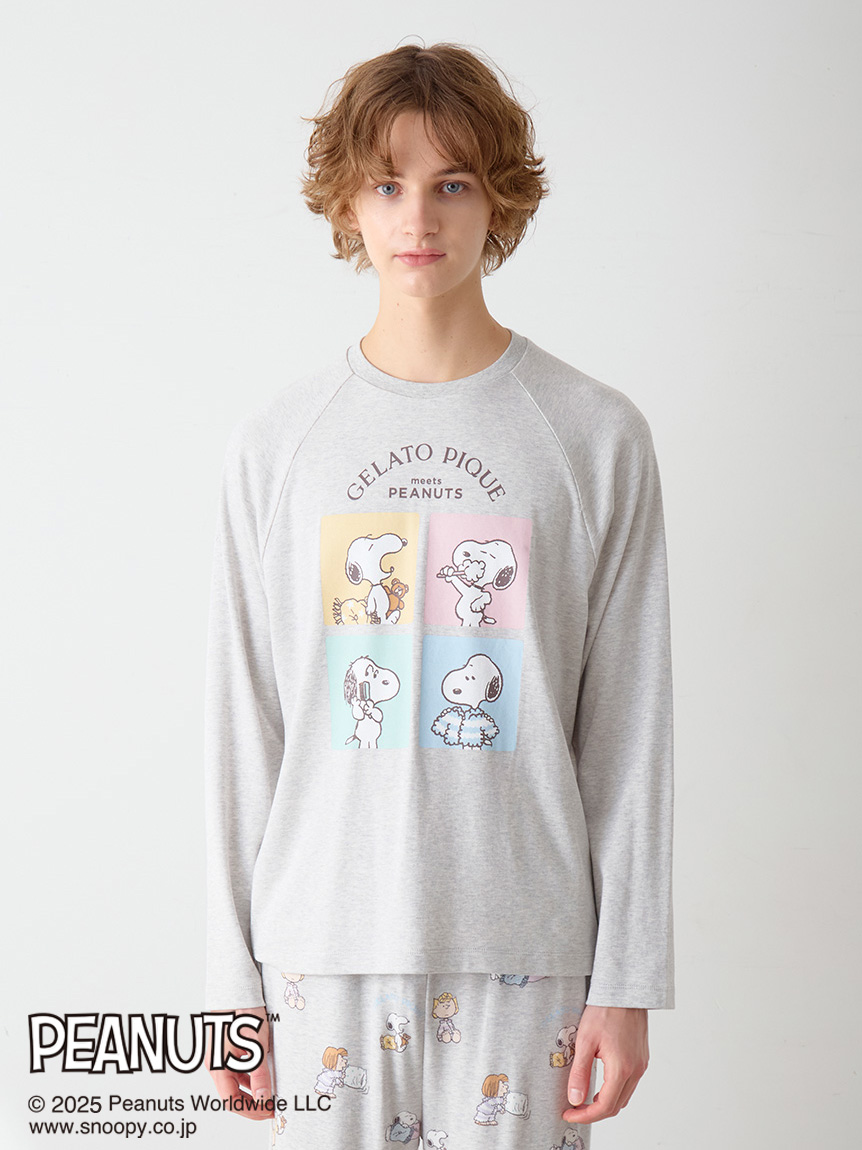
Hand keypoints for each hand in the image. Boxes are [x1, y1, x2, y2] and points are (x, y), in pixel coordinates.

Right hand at [205, 1006, 271, 1120]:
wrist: (238, 988)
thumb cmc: (243, 1013)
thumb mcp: (256, 1046)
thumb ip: (259, 1075)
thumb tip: (263, 1099)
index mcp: (217, 1067)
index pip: (231, 1101)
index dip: (251, 1110)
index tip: (270, 1111)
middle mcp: (215, 1064)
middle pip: (231, 1095)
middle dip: (252, 1105)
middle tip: (273, 1107)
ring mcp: (220, 1057)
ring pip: (234, 1084)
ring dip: (251, 1092)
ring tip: (271, 1095)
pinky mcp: (226, 1049)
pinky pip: (236, 1071)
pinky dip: (249, 1079)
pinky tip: (263, 1078)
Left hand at [562, 1005, 648, 1123]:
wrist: (624, 991)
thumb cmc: (605, 1011)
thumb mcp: (585, 1041)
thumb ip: (579, 1073)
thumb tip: (574, 1099)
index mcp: (621, 1069)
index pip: (604, 1106)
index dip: (585, 1116)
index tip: (569, 1114)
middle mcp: (636, 1070)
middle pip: (616, 1106)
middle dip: (594, 1112)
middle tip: (574, 1108)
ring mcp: (641, 1065)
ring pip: (624, 1097)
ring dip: (606, 1102)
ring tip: (585, 1097)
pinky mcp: (642, 1058)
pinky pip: (630, 1084)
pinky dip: (615, 1090)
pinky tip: (601, 1082)